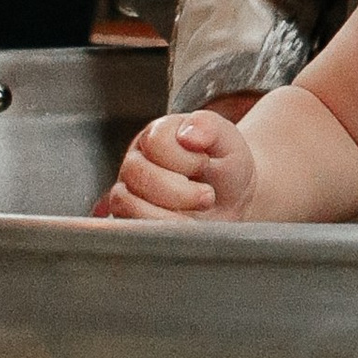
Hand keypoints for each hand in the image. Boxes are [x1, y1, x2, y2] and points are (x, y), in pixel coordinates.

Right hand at [101, 110, 256, 218]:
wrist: (231, 201)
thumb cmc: (226, 168)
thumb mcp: (228, 141)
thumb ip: (210, 127)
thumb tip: (188, 134)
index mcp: (158, 134)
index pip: (156, 142)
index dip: (185, 159)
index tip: (207, 164)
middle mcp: (138, 159)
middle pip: (137, 173)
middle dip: (179, 191)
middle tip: (207, 196)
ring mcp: (130, 189)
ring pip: (126, 201)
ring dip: (167, 214)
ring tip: (194, 213)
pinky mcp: (130, 217)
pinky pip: (129, 227)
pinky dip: (159, 230)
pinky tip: (185, 226)